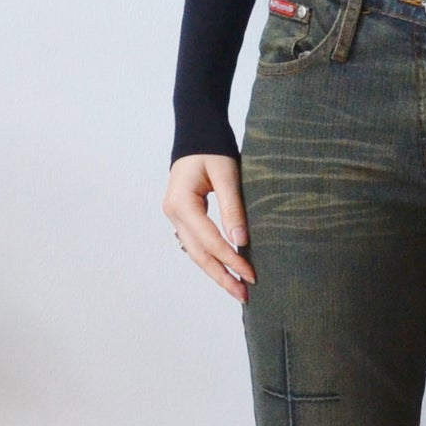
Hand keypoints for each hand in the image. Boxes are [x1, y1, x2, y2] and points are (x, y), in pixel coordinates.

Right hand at [164, 153, 254, 302]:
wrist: (197, 130)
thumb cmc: (212, 147)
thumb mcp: (227, 174)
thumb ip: (232, 207)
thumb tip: (241, 241)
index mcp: (181, 203)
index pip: (209, 240)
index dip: (231, 260)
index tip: (251, 274)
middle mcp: (173, 213)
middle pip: (198, 254)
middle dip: (222, 276)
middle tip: (244, 295)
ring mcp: (175, 216)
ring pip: (195, 253)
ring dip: (216, 272)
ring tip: (237, 289)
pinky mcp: (183, 216)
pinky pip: (196, 244)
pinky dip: (211, 259)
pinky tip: (225, 270)